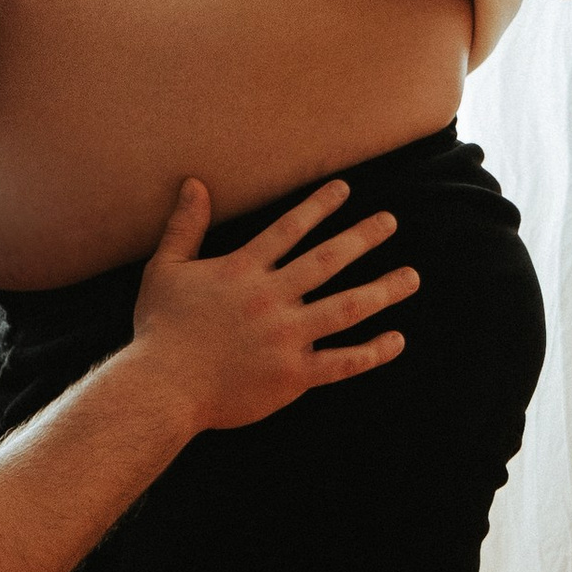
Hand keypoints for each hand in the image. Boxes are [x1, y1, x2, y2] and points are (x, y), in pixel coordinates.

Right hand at [131, 176, 415, 433]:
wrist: (162, 387)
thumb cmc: (160, 329)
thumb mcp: (165, 269)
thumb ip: (184, 226)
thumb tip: (194, 183)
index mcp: (243, 271)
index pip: (289, 229)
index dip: (319, 206)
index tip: (346, 189)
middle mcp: (272, 299)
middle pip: (327, 261)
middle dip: (362, 238)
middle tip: (390, 221)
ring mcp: (286, 338)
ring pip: (346, 308)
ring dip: (382, 290)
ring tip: (411, 276)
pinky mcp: (293, 375)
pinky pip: (342, 362)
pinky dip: (372, 353)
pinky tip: (397, 340)